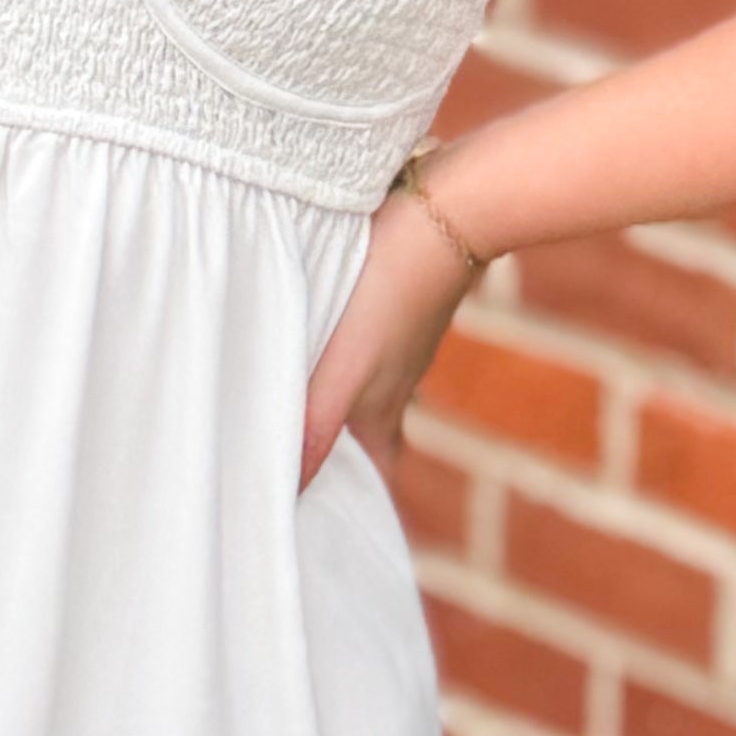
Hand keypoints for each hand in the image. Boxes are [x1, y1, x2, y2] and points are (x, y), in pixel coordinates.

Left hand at [298, 195, 480, 489]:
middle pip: (367, 441)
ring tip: (286, 416)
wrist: (450, 209)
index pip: (375, 479)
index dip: (355, 506)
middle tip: (293, 478)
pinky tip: (313, 344)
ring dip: (331, 411)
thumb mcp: (347, 369)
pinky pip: (362, 350)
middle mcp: (394, 385)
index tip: (321, 527)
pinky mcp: (394, 305)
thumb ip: (316, 427)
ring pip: (361, 394)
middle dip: (337, 463)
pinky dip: (336, 363)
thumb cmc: (393, 291)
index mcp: (381, 412)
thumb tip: (286, 495)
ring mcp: (398, 345)